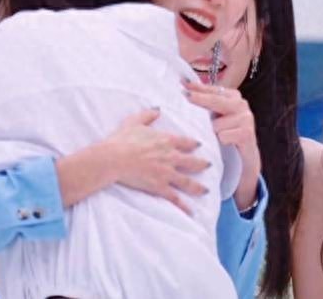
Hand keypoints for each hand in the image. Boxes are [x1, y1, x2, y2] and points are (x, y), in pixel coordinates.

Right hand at [56, 108, 209, 214]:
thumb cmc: (122, 139)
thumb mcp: (134, 121)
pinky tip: (191, 212)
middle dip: (202, 164)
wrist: (114, 158)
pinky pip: (175, 198)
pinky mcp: (159, 187)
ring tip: (205, 191)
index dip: (193, 144)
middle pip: (192, 162)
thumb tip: (157, 109)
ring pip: (188, 181)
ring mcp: (166, 173)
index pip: (186, 142)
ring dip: (198, 187)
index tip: (199, 145)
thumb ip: (148, 115)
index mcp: (166, 140)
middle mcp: (170, 157)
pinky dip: (184, 206)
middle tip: (208, 166)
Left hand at [182, 80, 261, 209]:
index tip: (182, 82)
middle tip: (186, 96)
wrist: (243, 161)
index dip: (196, 87)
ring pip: (216, 123)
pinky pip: (223, 136)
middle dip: (199, 99)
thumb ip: (204, 105)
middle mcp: (241, 104)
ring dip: (212, 133)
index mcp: (232, 97)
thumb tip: (185, 89)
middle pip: (215, 100)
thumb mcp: (214, 119)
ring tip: (216, 139)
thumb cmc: (225, 137)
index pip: (211, 90)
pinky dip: (220, 142)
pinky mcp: (247, 133)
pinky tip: (224, 145)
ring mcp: (246, 118)